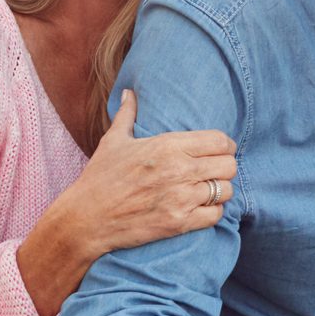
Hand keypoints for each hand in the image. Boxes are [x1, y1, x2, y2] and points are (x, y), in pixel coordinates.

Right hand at [54, 92, 238, 256]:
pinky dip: (213, 212)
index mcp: (168, 146)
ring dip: (220, 191)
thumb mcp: (113, 141)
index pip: (220, 141)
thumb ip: (127, 114)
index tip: (218, 151)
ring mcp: (181, 198)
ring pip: (226, 191)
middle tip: (213, 171)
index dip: (225, 146)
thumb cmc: (100, 178)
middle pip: (229, 165)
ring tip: (207, 190)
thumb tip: (128, 92)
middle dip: (225, 168)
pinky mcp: (179, 223)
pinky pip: (216, 215)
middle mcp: (179, 170)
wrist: (85, 219)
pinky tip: (201, 208)